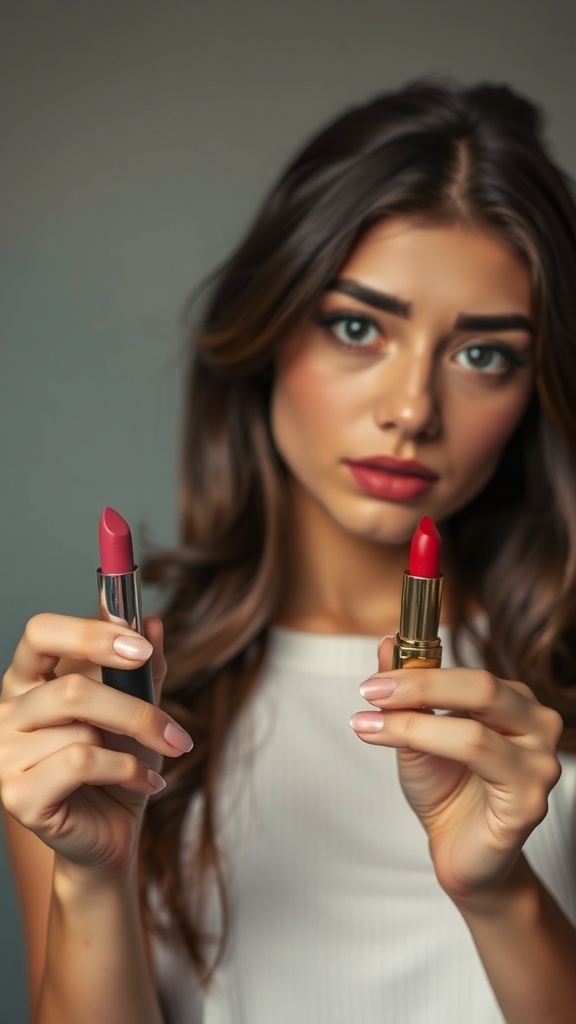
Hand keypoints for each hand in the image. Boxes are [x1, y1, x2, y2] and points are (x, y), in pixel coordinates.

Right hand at [0, 613, 191, 876]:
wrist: (110, 832)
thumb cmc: (116, 766)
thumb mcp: (137, 709)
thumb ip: (142, 668)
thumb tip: (152, 623)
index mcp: (28, 679)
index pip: (40, 632)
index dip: (91, 634)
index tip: (142, 649)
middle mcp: (7, 712)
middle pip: (72, 688)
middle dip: (135, 710)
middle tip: (174, 731)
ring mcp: (4, 754)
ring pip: (82, 729)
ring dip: (133, 748)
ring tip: (148, 767)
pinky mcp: (17, 794)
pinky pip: (81, 763)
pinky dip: (125, 772)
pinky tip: (144, 784)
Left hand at [350, 637, 562, 905]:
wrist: (459, 852)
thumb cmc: (446, 789)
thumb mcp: (416, 731)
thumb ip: (407, 689)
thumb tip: (388, 643)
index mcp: (516, 702)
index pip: (469, 671)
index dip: (418, 668)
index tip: (374, 677)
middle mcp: (538, 726)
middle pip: (483, 686)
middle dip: (419, 685)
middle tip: (371, 691)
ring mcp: (540, 763)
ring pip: (473, 727)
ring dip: (411, 722)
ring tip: (368, 722)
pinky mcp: (529, 800)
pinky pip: (474, 759)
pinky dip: (422, 742)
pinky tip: (384, 740)